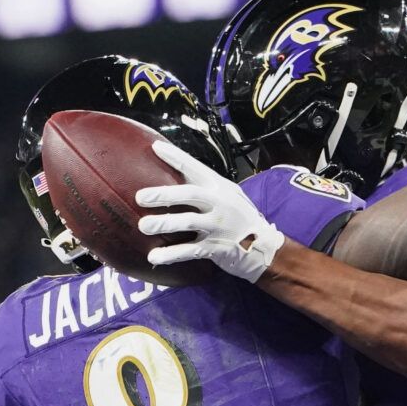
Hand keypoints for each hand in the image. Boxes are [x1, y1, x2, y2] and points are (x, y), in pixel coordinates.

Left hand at [135, 140, 286, 283]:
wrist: (265, 247)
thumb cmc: (239, 219)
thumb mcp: (228, 197)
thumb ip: (205, 189)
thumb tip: (174, 177)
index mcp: (219, 187)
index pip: (195, 168)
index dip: (175, 157)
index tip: (156, 148)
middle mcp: (219, 203)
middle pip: (190, 194)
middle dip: (164, 194)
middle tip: (141, 197)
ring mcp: (218, 226)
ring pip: (188, 222)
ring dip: (164, 223)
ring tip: (144, 226)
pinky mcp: (216, 248)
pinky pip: (190, 250)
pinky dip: (171, 254)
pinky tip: (154, 257)